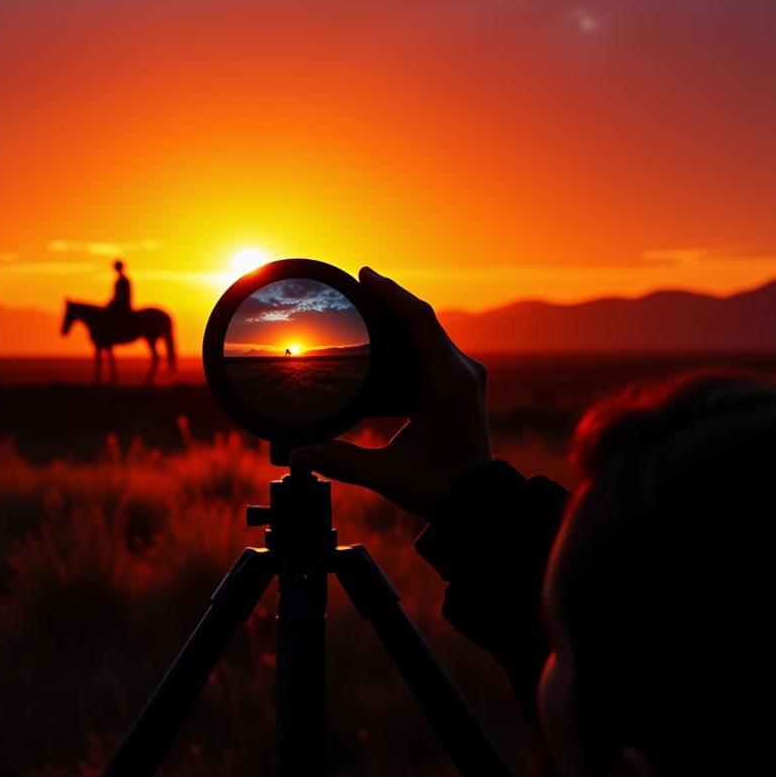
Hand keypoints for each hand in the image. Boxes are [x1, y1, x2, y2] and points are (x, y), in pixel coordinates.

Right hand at [289, 267, 491, 518]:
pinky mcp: (459, 382)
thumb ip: (342, 461)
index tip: (364, 275)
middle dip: (390, 298)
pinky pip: (433, 344)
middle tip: (357, 284)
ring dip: (400, 314)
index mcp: (448, 384)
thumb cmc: (440, 487)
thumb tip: (297, 454)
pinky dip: (408, 332)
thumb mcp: (389, 475)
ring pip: (429, 330)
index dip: (391, 295)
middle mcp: (461, 372)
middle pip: (423, 319)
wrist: (477, 501)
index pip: (420, 321)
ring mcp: (463, 375)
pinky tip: (385, 333)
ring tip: (366, 302)